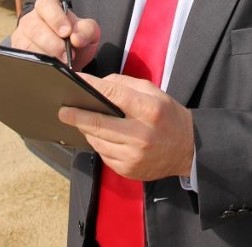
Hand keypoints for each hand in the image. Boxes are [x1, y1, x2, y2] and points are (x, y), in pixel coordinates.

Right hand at [10, 0, 99, 70]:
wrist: (69, 56)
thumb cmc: (76, 37)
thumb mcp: (87, 31)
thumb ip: (86, 30)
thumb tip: (76, 38)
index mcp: (47, 6)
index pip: (46, 5)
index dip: (56, 18)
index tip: (67, 33)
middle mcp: (30, 19)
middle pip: (34, 28)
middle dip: (53, 44)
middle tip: (67, 56)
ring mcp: (21, 37)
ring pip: (27, 46)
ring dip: (46, 56)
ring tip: (62, 64)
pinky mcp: (17, 54)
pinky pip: (23, 60)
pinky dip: (38, 66)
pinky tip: (50, 70)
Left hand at [59, 74, 194, 180]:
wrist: (188, 149)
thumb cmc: (169, 116)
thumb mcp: (155, 92)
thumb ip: (126, 85)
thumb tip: (99, 84)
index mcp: (149, 110)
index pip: (113, 95)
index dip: (91, 86)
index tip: (75, 81)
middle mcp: (140, 134)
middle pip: (98, 123)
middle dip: (77, 116)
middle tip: (63, 111)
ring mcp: (133, 155)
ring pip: (97, 141)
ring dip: (87, 130)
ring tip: (82, 122)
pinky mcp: (128, 169)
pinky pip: (104, 155)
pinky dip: (99, 144)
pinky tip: (101, 137)